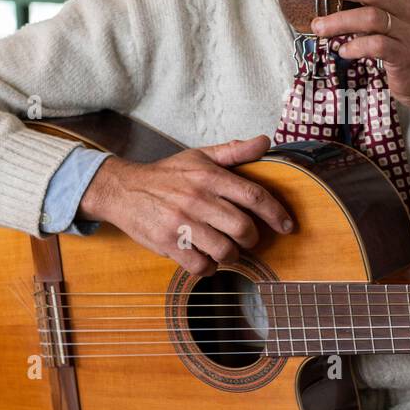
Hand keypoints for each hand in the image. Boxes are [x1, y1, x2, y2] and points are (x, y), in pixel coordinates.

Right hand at [78, 134, 294, 275]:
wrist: (123, 190)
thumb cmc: (166, 175)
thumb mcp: (199, 156)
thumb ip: (234, 151)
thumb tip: (265, 141)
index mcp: (209, 176)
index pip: (254, 196)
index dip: (276, 213)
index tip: (287, 225)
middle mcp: (197, 198)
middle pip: (243, 228)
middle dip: (252, 239)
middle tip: (246, 238)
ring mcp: (182, 222)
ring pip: (224, 250)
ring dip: (231, 255)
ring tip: (226, 250)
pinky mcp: (168, 243)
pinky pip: (201, 265)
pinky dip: (209, 267)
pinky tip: (206, 258)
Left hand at [306, 0, 409, 139]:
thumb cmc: (402, 44)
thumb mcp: (390, 17)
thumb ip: (365, 3)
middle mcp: (404, 8)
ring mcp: (406, 32)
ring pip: (372, 18)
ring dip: (340, 21)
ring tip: (318, 28)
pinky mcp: (404, 55)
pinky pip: (379, 46)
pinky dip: (357, 47)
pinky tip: (343, 51)